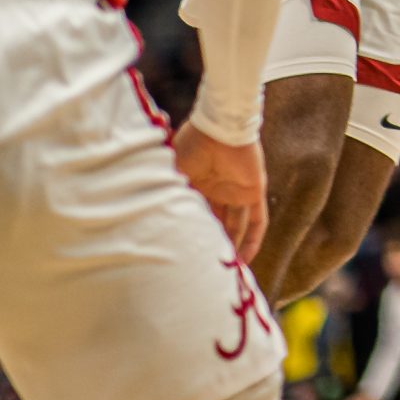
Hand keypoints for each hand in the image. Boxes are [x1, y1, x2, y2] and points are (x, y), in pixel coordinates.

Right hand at [171, 119, 268, 263]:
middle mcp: (216, 191)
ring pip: (236, 226)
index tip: (183, 257)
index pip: (195, 216)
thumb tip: (142, 224)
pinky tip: (246, 259)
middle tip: (205, 270)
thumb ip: (163, 195)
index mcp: (195, 185)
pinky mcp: (253, 191)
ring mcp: (236, 192)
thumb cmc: (191, 147)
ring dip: (232, 247)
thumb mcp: (171, 175)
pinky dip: (253, 239)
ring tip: (224, 272)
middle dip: (212, 245)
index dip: (191, 235)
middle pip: (216, 224)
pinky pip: (257, 220)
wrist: (220, 128)